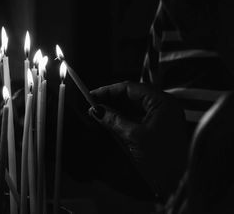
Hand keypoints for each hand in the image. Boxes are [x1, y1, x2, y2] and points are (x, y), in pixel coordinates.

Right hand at [89, 81, 187, 200]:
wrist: (178, 183)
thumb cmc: (163, 158)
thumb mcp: (134, 136)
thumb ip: (114, 120)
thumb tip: (97, 110)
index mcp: (162, 102)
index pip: (130, 88)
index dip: (109, 91)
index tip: (93, 96)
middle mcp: (163, 106)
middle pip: (131, 96)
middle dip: (111, 100)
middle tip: (93, 105)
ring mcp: (161, 117)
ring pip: (132, 106)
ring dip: (115, 109)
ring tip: (98, 114)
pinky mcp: (157, 128)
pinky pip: (136, 117)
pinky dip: (122, 118)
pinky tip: (109, 121)